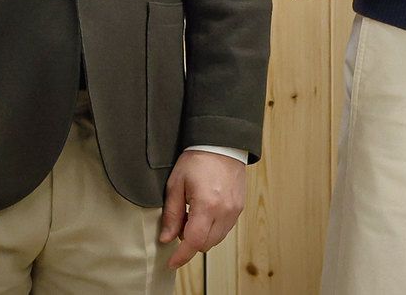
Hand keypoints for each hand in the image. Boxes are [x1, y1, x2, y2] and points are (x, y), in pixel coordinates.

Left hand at [160, 150, 245, 269]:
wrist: (221, 143)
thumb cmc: (197, 159)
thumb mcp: (176, 184)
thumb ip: (172, 214)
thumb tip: (166, 238)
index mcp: (206, 205)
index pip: (194, 242)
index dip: (181, 256)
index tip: (171, 262)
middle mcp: (224, 212)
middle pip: (205, 244)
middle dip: (190, 242)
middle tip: (180, 224)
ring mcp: (234, 211)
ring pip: (216, 239)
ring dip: (202, 236)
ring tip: (192, 215)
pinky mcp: (239, 208)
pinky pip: (224, 229)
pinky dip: (212, 228)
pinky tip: (204, 212)